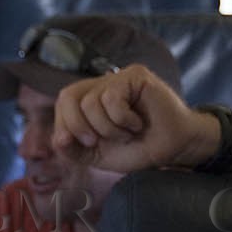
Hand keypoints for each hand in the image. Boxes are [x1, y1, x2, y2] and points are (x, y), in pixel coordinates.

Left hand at [52, 66, 217, 172]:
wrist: (172, 149)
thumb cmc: (137, 148)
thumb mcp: (97, 156)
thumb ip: (73, 150)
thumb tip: (58, 140)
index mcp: (89, 99)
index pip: (63, 103)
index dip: (64, 125)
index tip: (84, 144)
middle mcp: (101, 84)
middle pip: (68, 97)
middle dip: (78, 126)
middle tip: (96, 141)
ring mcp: (118, 77)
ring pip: (91, 102)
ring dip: (109, 129)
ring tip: (128, 132)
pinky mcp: (135, 75)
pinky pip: (112, 98)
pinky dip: (122, 120)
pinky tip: (137, 123)